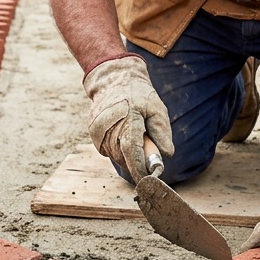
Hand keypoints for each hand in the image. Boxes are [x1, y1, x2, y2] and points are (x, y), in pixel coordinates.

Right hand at [82, 55, 173, 179]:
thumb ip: (162, 131)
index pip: (131, 152)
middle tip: (147, 152)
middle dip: (136, 162)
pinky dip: (116, 149)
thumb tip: (166, 154)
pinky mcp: (92, 131)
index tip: (148, 180)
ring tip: (134, 136)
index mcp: (128, 120)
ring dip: (126, 155)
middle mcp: (109, 126)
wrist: (113, 79)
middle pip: (123, 157)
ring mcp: (97, 130)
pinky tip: (121, 135)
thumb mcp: (157, 108)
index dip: (139, 169)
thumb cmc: (139, 94)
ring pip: (114, 155)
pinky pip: (106, 150)